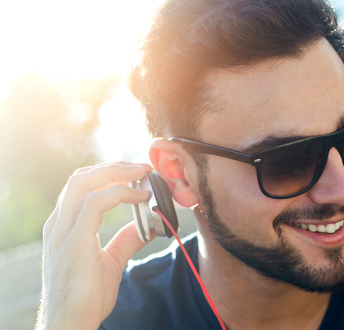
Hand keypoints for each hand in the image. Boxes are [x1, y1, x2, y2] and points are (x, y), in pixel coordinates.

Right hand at [37, 163, 154, 329]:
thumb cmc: (86, 298)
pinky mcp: (73, 242)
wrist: (71, 324)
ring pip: (84, 182)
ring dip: (117, 172)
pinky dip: (120, 193)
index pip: (81, 186)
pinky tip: (141, 197)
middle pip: (81, 178)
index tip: (137, 173)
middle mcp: (58, 225)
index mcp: (64, 227)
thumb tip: (147, 226)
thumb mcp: (111, 262)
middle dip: (114, 167)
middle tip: (143, 167)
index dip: (109, 173)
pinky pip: (95, 203)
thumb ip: (126, 241)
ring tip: (143, 174)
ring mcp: (62, 232)